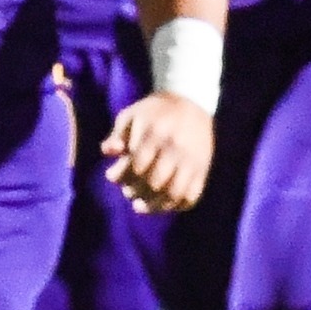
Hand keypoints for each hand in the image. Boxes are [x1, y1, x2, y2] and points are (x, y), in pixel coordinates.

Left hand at [103, 91, 213, 213]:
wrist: (191, 102)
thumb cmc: (153, 111)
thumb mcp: (131, 115)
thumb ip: (117, 135)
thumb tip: (107, 153)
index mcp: (156, 133)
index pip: (138, 165)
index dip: (123, 176)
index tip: (112, 177)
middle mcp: (176, 149)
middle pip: (156, 182)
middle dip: (137, 191)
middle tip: (127, 192)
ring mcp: (192, 161)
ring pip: (174, 193)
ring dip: (155, 205)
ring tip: (140, 206)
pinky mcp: (202, 169)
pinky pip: (192, 196)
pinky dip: (176, 206)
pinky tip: (162, 205)